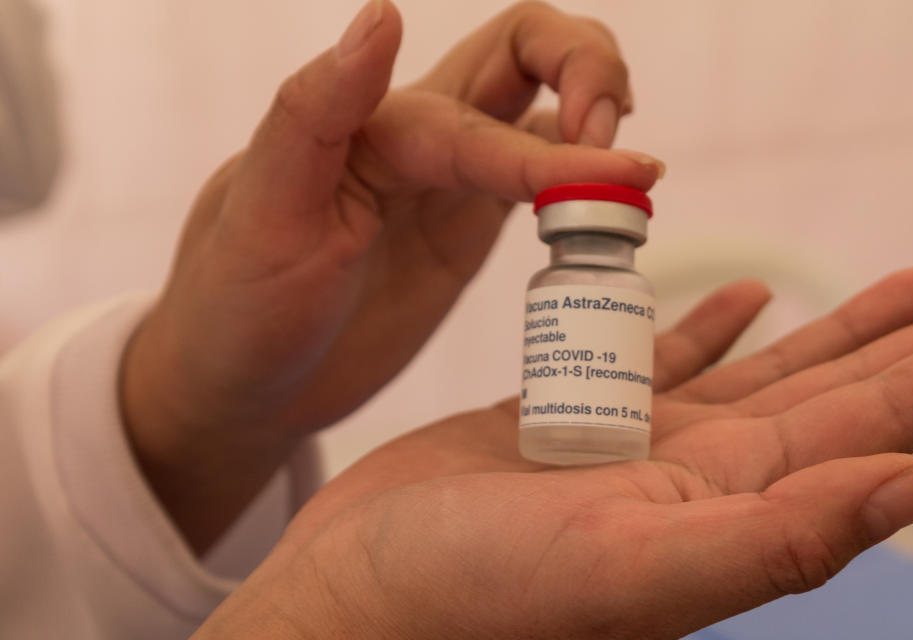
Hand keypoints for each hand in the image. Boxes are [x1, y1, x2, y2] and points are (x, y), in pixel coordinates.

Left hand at [119, 0, 662, 550]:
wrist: (241, 387)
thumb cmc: (234, 308)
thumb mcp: (260, 214)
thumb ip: (314, 112)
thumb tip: (380, 13)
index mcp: (371, 128)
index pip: (481, 116)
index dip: (552, 148)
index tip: (618, 179)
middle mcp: (417, 139)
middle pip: (525, 49)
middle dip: (590, 68)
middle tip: (624, 154)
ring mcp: (447, 182)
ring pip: (542, 109)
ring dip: (598, 120)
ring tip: (631, 178)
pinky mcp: (465, 227)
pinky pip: (541, 181)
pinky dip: (587, 183)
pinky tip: (612, 212)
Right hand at [193, 269, 912, 638]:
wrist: (356, 593)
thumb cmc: (470, 598)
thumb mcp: (629, 570)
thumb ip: (774, 539)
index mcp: (718, 511)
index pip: (854, 436)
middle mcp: (689, 483)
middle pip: (819, 400)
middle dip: (889, 346)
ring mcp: (630, 449)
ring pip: (753, 377)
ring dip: (820, 335)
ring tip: (890, 291)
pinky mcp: (568, 420)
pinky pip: (658, 364)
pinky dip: (707, 330)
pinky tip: (744, 299)